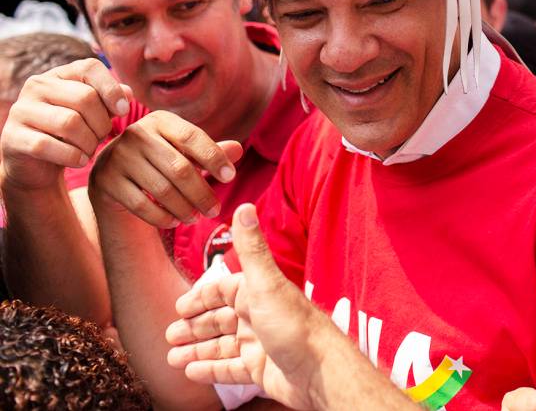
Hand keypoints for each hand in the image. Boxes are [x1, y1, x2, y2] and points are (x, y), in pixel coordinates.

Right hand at [0, 58, 130, 190]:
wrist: (38, 165)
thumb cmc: (73, 134)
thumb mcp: (95, 114)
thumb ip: (111, 100)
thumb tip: (128, 93)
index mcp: (58, 75)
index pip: (89, 67)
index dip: (112, 89)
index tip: (123, 111)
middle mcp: (36, 86)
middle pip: (85, 98)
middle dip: (102, 123)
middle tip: (102, 137)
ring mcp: (21, 110)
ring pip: (69, 123)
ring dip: (88, 143)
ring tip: (89, 150)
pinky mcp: (12, 136)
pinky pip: (48, 146)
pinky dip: (71, 157)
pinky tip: (79, 161)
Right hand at [88, 110, 242, 227]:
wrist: (116, 180)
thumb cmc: (161, 164)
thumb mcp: (186, 154)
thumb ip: (211, 152)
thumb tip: (238, 149)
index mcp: (160, 120)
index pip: (192, 137)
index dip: (214, 157)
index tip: (231, 177)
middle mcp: (135, 134)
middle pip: (179, 168)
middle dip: (202, 193)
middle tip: (215, 210)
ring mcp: (117, 156)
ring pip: (161, 189)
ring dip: (184, 208)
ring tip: (196, 217)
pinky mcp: (105, 180)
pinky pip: (141, 205)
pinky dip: (162, 217)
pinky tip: (174, 222)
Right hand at [166, 204, 318, 410]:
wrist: (320, 371)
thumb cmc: (295, 325)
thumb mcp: (266, 283)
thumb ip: (251, 248)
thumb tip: (246, 207)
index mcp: (257, 294)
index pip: (223, 291)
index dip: (201, 298)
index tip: (179, 306)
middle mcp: (258, 317)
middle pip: (219, 320)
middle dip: (193, 326)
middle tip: (170, 334)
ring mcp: (260, 344)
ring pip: (221, 346)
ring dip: (196, 349)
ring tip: (172, 356)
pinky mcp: (262, 369)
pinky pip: (229, 369)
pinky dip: (210, 370)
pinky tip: (191, 372)